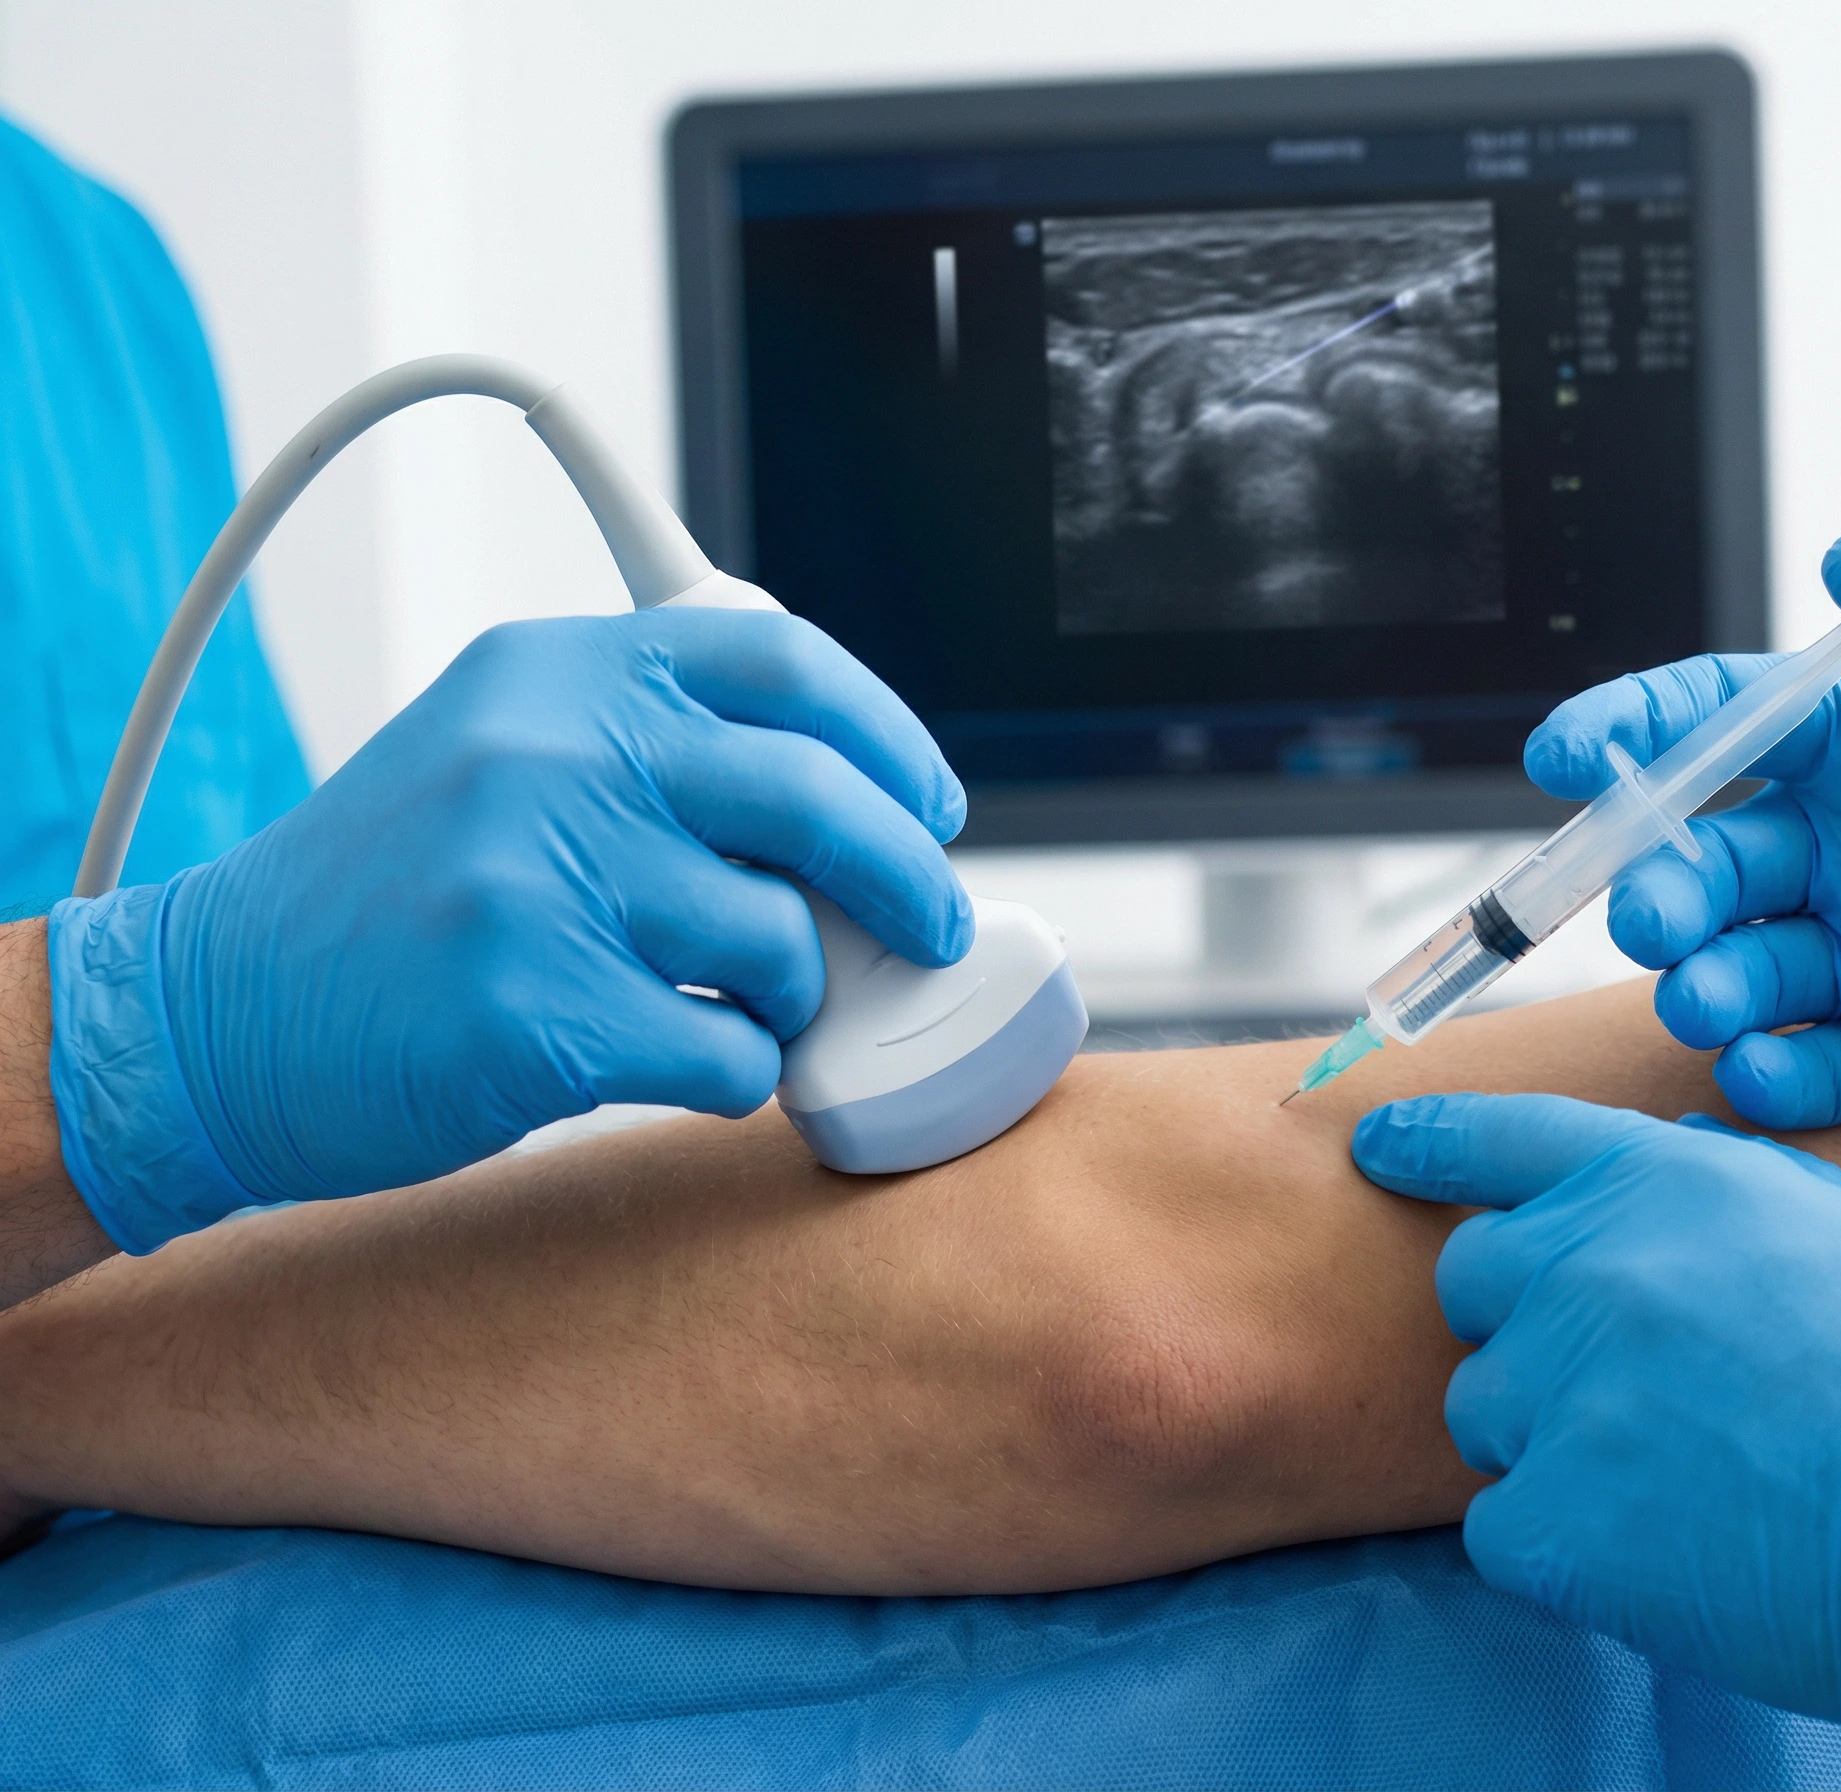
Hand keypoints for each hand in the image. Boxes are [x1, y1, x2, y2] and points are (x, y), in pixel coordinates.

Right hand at [48, 607, 971, 1248]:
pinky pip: (728, 1050)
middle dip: (909, 877)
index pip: (783, 661)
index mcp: (555, 672)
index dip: (890, 738)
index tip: (931, 803)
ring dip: (794, 993)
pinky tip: (689, 1061)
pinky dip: (737, 1072)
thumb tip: (851, 800)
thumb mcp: (495, 751)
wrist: (212, 1015)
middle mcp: (550, 755)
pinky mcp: (533, 1012)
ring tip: (740, 1004)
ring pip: (782, 940)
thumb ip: (647, 744)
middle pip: (817, 798)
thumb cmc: (382, 898)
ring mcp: (538, 881)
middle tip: (933, 926)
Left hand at [1352, 1092, 1840, 1790]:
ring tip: (1676, 1474)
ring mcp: (1561, 1398)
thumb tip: (1670, 1163)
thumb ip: (1735, 1183)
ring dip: (1547, 1437)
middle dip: (1527, 1318)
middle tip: (1629, 1376)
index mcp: (1662, 1185)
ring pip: (1484, 1408)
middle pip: (1472, 1279)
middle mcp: (1590, 1271)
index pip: (1499, 1139)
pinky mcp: (1551, 1524)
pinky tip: (1661, 1550)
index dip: (1430, 1142)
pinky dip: (1560, 1544)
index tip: (1380, 1147)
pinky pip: (1501, 1525)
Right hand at [1527, 539, 1840, 1127]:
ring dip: (1701, 984)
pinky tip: (1774, 1071)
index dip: (1626, 735)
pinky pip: (1813, 1071)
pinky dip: (1772, 1079)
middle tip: (1661, 911)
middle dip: (1654, 884)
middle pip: (1700, 860)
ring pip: (1739, 970)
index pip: (1712, 725)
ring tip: (1717, 996)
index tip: (1565, 758)